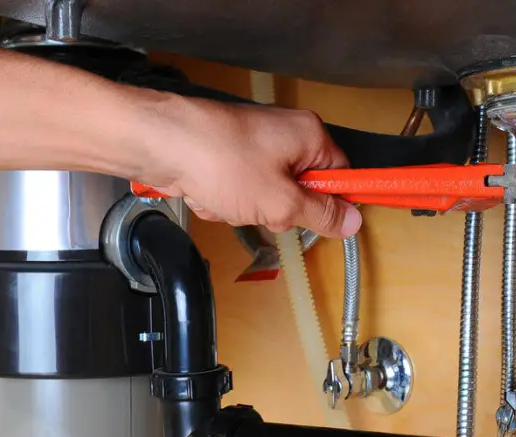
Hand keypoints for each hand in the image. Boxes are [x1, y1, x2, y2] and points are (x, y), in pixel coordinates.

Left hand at [133, 94, 360, 237]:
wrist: (162, 144)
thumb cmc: (221, 162)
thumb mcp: (281, 201)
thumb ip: (320, 213)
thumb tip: (353, 222)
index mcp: (309, 136)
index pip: (341, 175)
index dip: (331, 203)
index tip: (322, 222)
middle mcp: (286, 135)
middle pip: (302, 190)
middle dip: (279, 209)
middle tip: (262, 206)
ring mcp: (255, 146)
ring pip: (268, 196)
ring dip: (248, 208)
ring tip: (230, 198)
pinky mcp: (229, 157)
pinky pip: (241, 192)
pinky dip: (227, 201)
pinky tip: (211, 195)